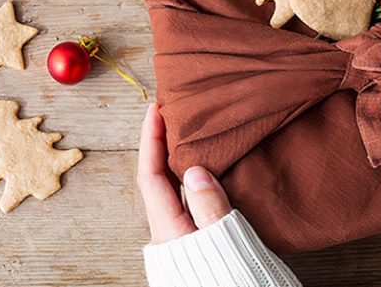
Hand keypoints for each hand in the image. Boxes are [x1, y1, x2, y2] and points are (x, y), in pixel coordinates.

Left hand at [137, 103, 231, 243]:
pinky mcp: (191, 235)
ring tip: (184, 131)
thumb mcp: (222, 237)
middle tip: (170, 114)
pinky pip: (181, 195)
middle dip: (159, 142)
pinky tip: (200, 162)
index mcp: (168, 228)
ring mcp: (178, 232)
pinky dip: (185, 171)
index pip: (151, 174)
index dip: (151, 139)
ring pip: (168, 186)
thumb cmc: (230, 274)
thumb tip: (196, 171)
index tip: (156, 110)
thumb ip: (209, 206)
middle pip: (155, 176)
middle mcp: (167, 229)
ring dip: (172, 156)